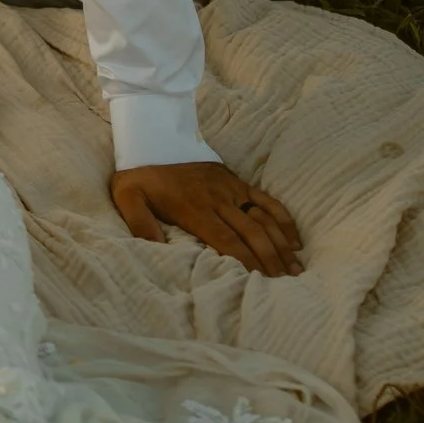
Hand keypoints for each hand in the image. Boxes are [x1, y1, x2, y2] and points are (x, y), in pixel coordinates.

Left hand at [111, 161, 302, 276]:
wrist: (152, 140)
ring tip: (295, 268)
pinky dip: (283, 219)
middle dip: (270, 259)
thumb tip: (154, 247)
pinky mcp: (237, 181)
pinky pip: (266, 200)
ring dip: (281, 244)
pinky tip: (294, 240)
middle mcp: (218, 200)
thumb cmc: (140, 176)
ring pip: (263, 219)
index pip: (227, 240)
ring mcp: (231, 189)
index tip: (261, 281)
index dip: (246, 261)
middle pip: (251, 233)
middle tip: (285, 282)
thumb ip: (139, 223)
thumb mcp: (128, 198)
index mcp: (195, 209)